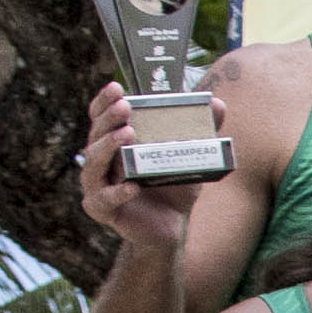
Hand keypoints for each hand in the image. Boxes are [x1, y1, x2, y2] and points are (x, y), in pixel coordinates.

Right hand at [78, 80, 194, 250]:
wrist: (173, 225)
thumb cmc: (173, 185)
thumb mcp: (189, 156)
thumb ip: (201, 130)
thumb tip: (217, 103)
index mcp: (113, 142)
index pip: (101, 116)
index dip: (104, 101)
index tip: (116, 87)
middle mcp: (100, 160)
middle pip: (95, 135)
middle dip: (109, 118)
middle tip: (126, 107)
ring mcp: (98, 185)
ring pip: (93, 164)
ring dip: (109, 147)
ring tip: (128, 134)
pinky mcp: (103, 209)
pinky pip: (104, 199)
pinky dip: (117, 192)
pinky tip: (132, 186)